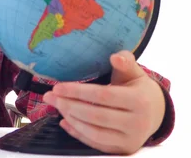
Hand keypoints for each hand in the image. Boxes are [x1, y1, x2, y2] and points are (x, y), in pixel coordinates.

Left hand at [43, 50, 165, 154]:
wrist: (156, 113)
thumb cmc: (138, 88)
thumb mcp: (134, 73)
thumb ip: (125, 62)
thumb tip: (115, 56)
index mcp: (139, 101)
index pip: (102, 96)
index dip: (77, 92)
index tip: (57, 87)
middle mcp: (137, 123)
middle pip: (95, 116)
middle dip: (68, 105)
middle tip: (49, 96)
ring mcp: (130, 139)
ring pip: (94, 133)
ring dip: (70, 119)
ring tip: (56, 106)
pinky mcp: (123, 150)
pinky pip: (96, 144)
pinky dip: (77, 133)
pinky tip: (64, 121)